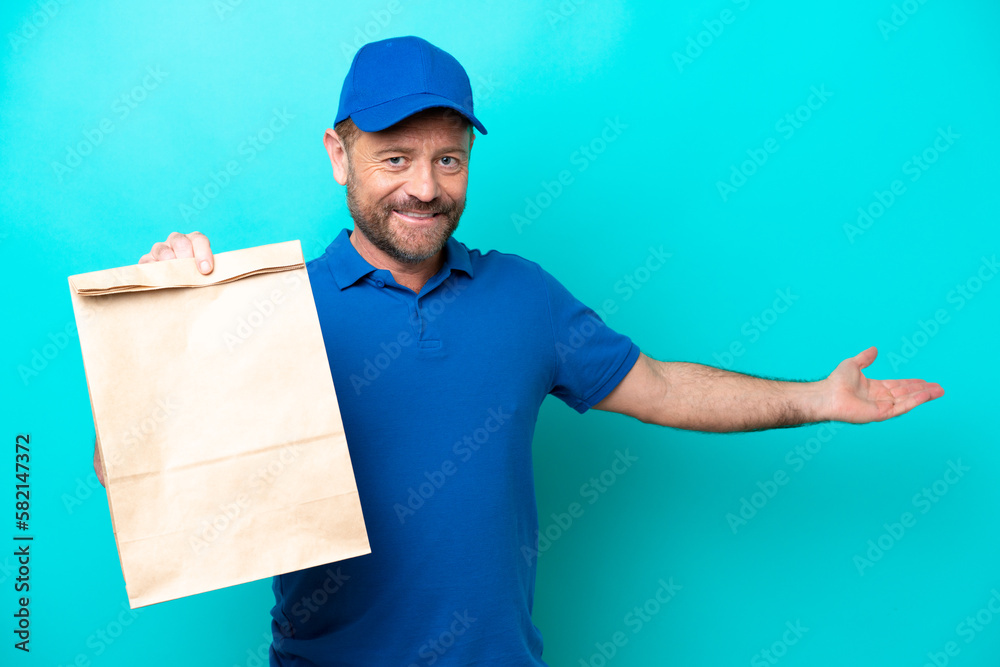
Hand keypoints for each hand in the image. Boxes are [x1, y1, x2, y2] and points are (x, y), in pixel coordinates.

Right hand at [139, 231, 214, 274]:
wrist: (175, 288)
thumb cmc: (195, 279)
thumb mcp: (203, 274)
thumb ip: (206, 272)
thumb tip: (209, 276)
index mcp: (193, 241)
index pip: (199, 240)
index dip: (203, 253)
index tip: (206, 270)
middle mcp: (176, 241)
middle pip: (180, 242)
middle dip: (186, 257)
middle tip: (189, 274)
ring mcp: (159, 249)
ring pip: (162, 250)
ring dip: (170, 264)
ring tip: (175, 278)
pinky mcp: (146, 260)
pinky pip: (147, 263)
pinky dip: (154, 271)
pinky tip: (161, 281)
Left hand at [821, 346, 943, 422]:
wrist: (827, 394)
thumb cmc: (836, 381)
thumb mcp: (853, 364)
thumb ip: (865, 358)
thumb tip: (874, 349)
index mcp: (875, 388)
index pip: (899, 385)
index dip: (913, 383)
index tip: (926, 381)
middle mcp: (880, 398)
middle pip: (906, 393)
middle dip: (923, 390)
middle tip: (939, 388)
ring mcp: (881, 407)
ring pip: (907, 400)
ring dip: (924, 395)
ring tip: (939, 391)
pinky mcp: (880, 414)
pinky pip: (901, 407)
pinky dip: (914, 401)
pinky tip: (925, 396)